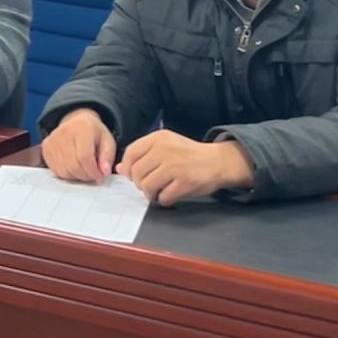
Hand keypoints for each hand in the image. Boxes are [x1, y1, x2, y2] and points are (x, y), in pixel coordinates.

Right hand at [40, 108, 115, 181]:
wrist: (76, 122)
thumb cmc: (93, 133)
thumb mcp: (108, 141)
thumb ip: (108, 157)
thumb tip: (104, 173)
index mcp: (82, 128)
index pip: (84, 157)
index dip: (93, 171)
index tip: (100, 176)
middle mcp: (64, 132)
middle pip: (73, 166)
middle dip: (86, 176)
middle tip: (93, 175)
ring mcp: (52, 140)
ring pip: (64, 171)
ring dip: (76, 176)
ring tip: (84, 170)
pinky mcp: (45, 148)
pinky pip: (56, 171)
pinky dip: (67, 174)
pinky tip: (74, 168)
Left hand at [118, 131, 254, 205]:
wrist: (218, 161)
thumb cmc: (188, 155)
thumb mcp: (165, 146)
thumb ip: (142, 155)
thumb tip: (119, 169)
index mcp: (158, 138)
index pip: (130, 153)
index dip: (127, 168)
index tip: (133, 175)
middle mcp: (165, 149)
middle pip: (136, 172)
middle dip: (140, 183)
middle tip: (149, 185)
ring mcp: (175, 166)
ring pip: (147, 186)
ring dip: (150, 193)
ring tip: (158, 191)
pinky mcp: (185, 182)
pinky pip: (163, 197)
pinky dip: (164, 200)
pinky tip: (170, 195)